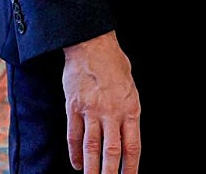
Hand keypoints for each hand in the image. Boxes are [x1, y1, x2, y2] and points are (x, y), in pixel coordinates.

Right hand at [62, 31, 140, 173]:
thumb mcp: (130, 87)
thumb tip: (126, 132)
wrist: (91, 44)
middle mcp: (111, 112)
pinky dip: (75, 153)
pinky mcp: (73, 108)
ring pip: (92, 148)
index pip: (132, 146)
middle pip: (111, 152)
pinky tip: (78, 164)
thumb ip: (128, 110)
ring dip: (92, 169)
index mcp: (130, 108)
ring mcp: (91, 111)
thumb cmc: (114, 63)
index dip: (131, 167)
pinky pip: (74, 136)